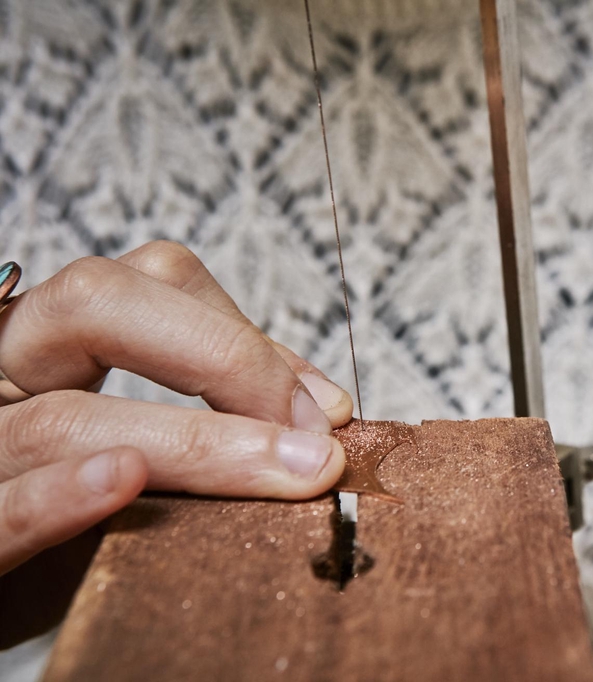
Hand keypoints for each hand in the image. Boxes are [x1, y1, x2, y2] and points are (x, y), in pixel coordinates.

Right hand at [0, 241, 351, 574]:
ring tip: (285, 466)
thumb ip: (211, 413)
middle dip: (224, 357)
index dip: (246, 332)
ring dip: (195, 442)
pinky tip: (123, 479)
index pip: (151, 283)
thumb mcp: (134, 443)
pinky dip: (60, 496)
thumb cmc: (68, 507)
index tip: (325, 407)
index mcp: (50, 342)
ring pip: (63, 418)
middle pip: (94, 305)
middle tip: (312, 431)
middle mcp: (2, 372)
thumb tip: (319, 411)